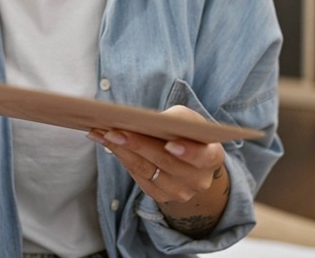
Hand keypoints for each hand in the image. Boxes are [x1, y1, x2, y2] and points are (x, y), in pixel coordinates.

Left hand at [88, 105, 229, 236]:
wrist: (191, 161)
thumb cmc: (189, 133)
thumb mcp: (190, 120)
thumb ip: (176, 119)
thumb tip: (147, 121)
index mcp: (212, 158)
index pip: (202, 157)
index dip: (187, 152)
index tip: (170, 144)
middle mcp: (197, 180)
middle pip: (165, 162)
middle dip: (138, 145)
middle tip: (114, 130)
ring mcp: (179, 192)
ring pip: (146, 170)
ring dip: (121, 151)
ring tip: (102, 134)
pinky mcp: (160, 196)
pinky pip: (137, 176)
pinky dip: (121, 157)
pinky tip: (106, 142)